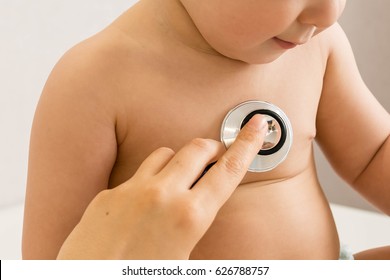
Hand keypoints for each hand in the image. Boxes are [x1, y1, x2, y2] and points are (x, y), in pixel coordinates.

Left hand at [57, 115, 267, 258]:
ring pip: (165, 153)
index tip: (257, 125)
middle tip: (215, 156)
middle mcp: (161, 196)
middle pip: (197, 149)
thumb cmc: (141, 277)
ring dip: (178, 161)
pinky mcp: (108, 194)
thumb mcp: (185, 259)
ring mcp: (132, 190)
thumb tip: (206, 207)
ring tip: (178, 179)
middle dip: (211, 148)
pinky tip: (143, 203)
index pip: (228, 169)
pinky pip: (136, 174)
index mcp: (189, 216)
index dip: (247, 144)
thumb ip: (197, 224)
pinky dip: (148, 180)